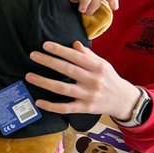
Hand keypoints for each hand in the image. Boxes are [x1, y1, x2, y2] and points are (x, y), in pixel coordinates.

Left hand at [24, 40, 139, 118]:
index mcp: (97, 67)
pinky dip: (51, 106)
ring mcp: (88, 96)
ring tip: (30, 76)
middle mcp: (93, 80)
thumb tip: (73, 44)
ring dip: (44, 82)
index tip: (45, 45)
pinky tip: (39, 102)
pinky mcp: (85, 108)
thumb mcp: (103, 64)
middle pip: (67, 70)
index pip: (76, 56)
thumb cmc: (110, 79)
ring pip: (63, 89)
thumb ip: (88, 55)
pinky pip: (65, 108)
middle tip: (33, 55)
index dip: (60, 50)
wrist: (123, 100)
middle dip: (49, 62)